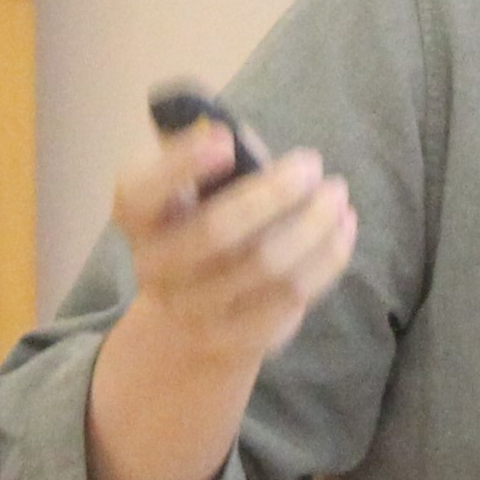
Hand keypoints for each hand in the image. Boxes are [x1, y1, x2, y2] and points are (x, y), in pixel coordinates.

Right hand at [113, 125, 356, 376]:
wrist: (188, 321)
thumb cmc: (199, 225)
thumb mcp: (193, 187)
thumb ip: (214, 156)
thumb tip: (245, 139)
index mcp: (136, 218)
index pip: (142, 192)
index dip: (182, 163)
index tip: (225, 140)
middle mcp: (154, 266)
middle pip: (218, 230)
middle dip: (275, 192)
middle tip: (313, 165)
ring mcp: (193, 310)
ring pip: (266, 265)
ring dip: (313, 225)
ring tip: (337, 197)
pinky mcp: (235, 340)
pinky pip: (290, 298)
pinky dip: (326, 261)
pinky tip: (343, 232)